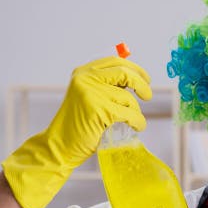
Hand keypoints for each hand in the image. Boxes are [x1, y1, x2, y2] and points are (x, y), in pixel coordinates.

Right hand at [2, 56, 151, 207]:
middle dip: (141, 84)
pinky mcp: (100, 110)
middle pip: (125, 73)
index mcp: (83, 73)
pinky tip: (137, 127)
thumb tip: (135, 80)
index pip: (115, 62)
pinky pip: (130, 114)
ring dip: (136, 112)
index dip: (134, 68)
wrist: (59, 146)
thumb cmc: (77, 125)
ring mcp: (92, 94)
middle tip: (147, 95)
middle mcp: (86, 79)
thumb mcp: (88, 98)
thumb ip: (106, 87)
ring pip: (128, 98)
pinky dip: (138, 122)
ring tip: (133, 121)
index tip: (145, 78)